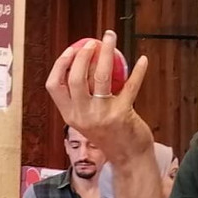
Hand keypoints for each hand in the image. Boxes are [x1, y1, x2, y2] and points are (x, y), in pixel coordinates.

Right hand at [45, 30, 153, 163]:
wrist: (128, 158)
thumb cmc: (109, 135)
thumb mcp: (87, 120)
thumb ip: (81, 99)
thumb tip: (83, 66)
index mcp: (70, 115)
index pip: (54, 86)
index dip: (60, 65)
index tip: (71, 50)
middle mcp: (82, 115)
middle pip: (76, 78)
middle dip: (83, 54)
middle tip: (93, 43)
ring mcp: (102, 115)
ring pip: (101, 77)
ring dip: (106, 53)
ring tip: (110, 39)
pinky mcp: (122, 114)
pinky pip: (130, 86)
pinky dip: (138, 71)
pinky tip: (143, 60)